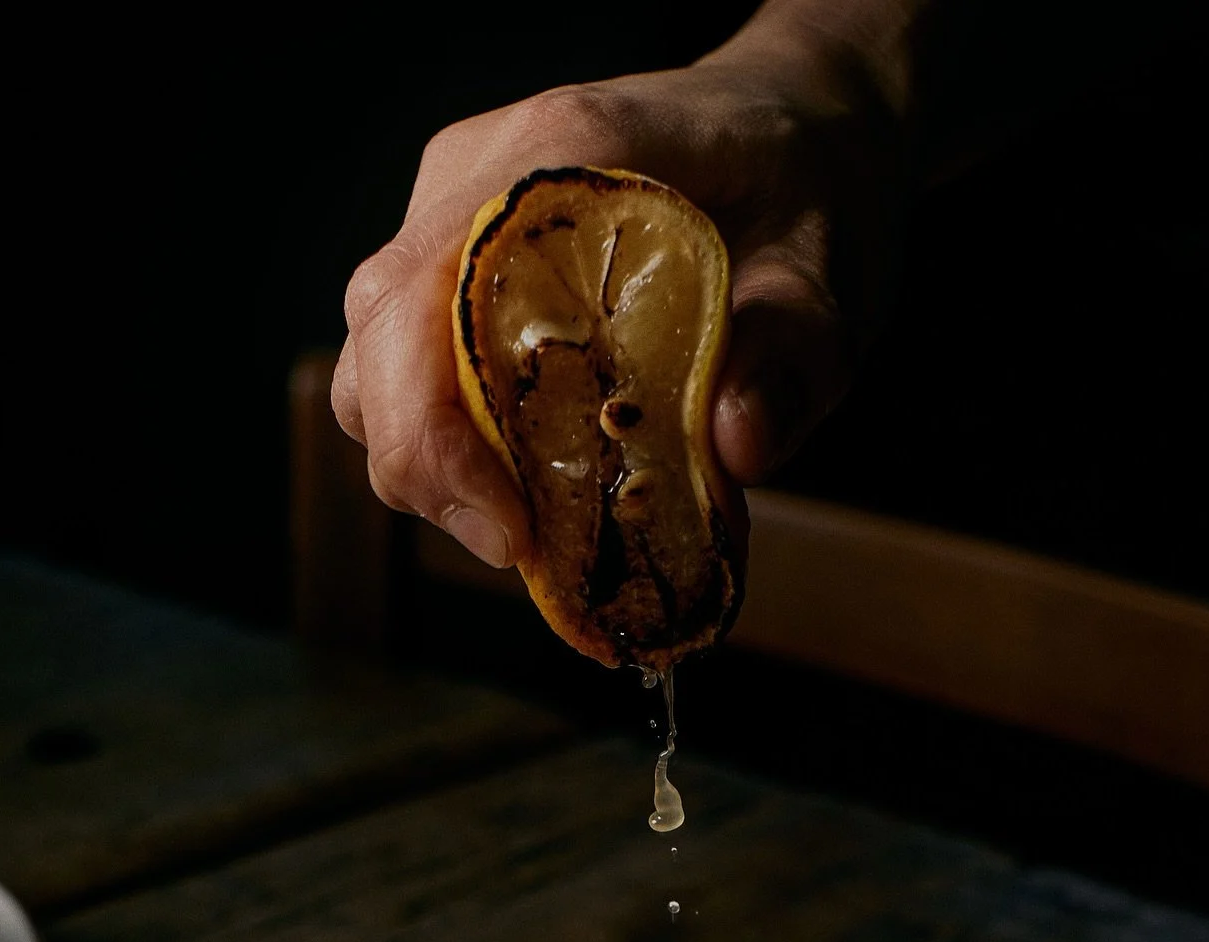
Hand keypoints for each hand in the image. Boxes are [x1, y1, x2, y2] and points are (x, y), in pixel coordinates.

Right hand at [331, 11, 910, 568]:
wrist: (797, 128)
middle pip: (378, 344)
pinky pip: (415, 370)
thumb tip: (735, 447)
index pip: (419, 297)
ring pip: (378, 366)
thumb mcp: (831, 270)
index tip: (510, 529)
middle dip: (428, 470)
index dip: (434, 433)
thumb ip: (791, 355)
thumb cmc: (807, 185)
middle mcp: (476, 181)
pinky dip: (455, 445)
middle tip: (522, 547)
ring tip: (528, 520)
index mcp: (552, 158)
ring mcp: (455, 219)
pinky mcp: (462, 267)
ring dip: (435, 464)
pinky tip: (527, 479)